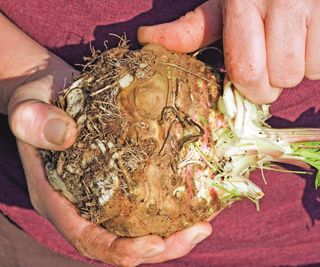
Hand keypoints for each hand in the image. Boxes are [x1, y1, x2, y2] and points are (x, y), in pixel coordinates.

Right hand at [0, 13, 211, 265]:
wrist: (52, 93)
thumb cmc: (36, 102)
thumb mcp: (27, 108)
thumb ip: (34, 121)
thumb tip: (66, 136)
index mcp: (56, 199)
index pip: (87, 237)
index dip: (119, 249)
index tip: (154, 244)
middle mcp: (81, 204)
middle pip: (121, 241)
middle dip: (160, 247)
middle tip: (198, 232)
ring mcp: (102, 193)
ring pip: (136, 227)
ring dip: (172, 232)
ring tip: (204, 223)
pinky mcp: (118, 177)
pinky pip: (143, 201)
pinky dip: (169, 208)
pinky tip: (195, 199)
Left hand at [138, 0, 319, 103]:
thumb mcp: (221, 4)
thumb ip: (191, 28)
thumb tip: (146, 38)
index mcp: (244, 0)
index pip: (246, 69)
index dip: (249, 88)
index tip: (249, 84)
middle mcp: (284, 0)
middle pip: (281, 77)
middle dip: (273, 83)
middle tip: (269, 65)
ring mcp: (315, 4)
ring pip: (307, 71)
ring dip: (296, 69)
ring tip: (288, 47)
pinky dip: (315, 61)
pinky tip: (306, 42)